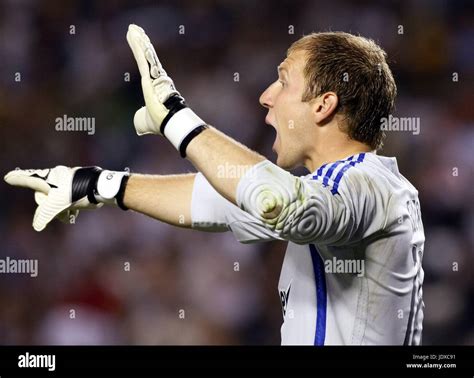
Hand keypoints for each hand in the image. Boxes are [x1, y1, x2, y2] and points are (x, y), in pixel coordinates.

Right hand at [4, 166, 128, 230]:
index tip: (8, 177)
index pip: (28, 178)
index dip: (17, 179)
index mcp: (47, 178)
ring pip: (56, 199)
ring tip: (70, 215)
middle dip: (49, 208)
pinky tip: (75, 213)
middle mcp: (55, 177)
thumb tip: (37, 226)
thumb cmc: (77, 193)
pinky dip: (69, 207)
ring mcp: (65, 181)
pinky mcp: (76, 185)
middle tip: (59, 214)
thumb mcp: (57, 206)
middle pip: (43, 195)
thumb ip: (44, 215)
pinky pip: (66, 198)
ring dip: (61, 210)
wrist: (100, 188)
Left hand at [127, 24, 206, 156]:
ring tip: (132, 28)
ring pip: (144, 54)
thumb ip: (141, 119)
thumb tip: (139, 128)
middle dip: (141, 43)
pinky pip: (143, 58)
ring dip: (138, 41)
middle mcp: (156, 77)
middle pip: (146, 57)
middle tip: (135, 30)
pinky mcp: (150, 75)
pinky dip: (139, 46)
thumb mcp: (144, 121)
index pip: (147, 67)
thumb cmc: (159, 123)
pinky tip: (134, 35)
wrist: (166, 122)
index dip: (144, 55)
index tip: (142, 45)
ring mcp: (154, 75)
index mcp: (154, 85)